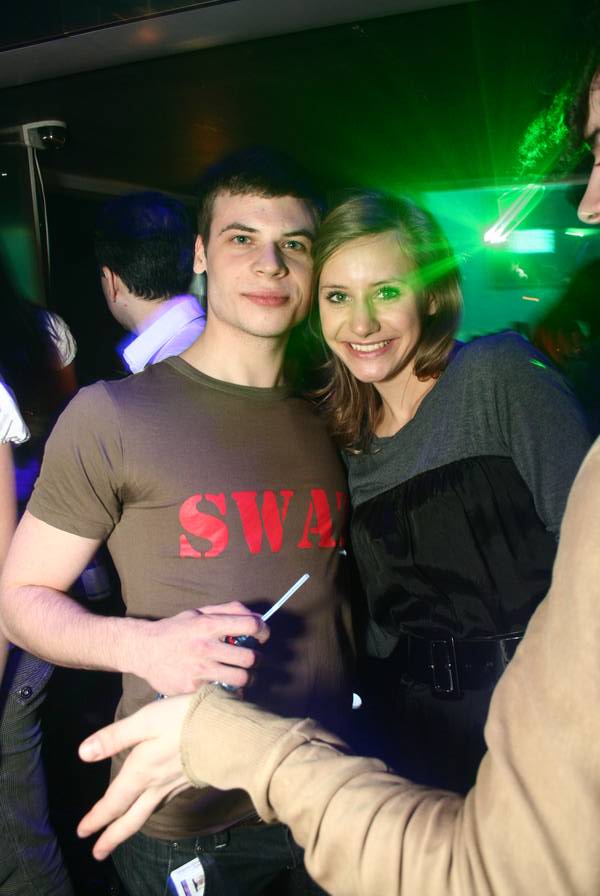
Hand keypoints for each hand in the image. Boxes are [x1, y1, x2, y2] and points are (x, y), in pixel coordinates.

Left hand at [77, 694, 194, 858]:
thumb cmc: (182, 721)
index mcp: (140, 772)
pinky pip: (165, 804)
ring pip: (148, 814)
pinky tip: (155, 806)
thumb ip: (115, 737)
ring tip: (122, 833)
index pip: (114, 802)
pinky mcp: (190, 781)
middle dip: (112, 837)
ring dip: (131, 828)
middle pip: (131, 819)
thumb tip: (83, 754)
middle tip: (98, 853)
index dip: (96, 818)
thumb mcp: (145, 721)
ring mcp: (174, 786)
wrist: (226, 731)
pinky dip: (152, 812)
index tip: (82, 833)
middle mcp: (155, 786)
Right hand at [131, 601, 268, 694]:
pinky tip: (224, 685)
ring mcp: (199, 670)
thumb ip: (227, 611)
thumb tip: (256, 615)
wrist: (144, 650)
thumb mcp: (198, 613)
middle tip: (252, 659)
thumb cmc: (175, 630)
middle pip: (249, 657)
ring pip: (241, 678)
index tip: (262, 635)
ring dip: (247, 677)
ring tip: (242, 674)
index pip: (249, 624)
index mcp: (208, 625)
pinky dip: (228, 690)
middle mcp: (205, 647)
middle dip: (256, 658)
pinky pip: (223, 692)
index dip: (263, 630)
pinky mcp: (192, 688)